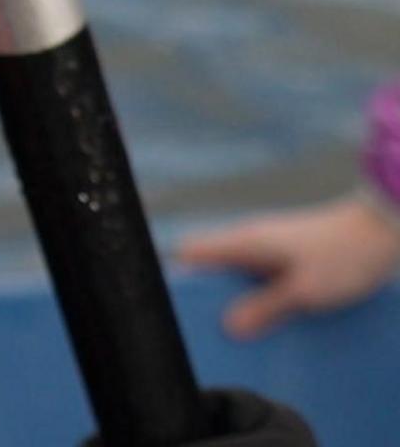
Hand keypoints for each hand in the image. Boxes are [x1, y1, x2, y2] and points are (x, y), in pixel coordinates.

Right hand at [178, 193, 399, 339]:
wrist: (384, 229)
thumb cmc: (342, 257)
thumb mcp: (304, 291)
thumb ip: (264, 308)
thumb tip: (228, 327)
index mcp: (244, 241)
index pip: (190, 252)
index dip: (180, 278)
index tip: (182, 309)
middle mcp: (249, 238)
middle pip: (211, 266)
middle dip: (210, 296)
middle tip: (215, 328)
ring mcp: (268, 243)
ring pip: (237, 272)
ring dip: (239, 297)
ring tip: (245, 329)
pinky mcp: (286, 251)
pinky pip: (259, 274)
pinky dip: (259, 292)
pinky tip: (274, 315)